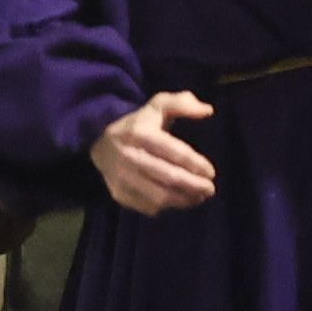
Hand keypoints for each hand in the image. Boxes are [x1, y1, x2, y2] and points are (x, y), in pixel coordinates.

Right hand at [94, 92, 219, 215]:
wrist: (100, 144)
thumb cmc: (138, 124)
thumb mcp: (157, 106)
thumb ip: (182, 103)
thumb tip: (208, 110)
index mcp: (139, 133)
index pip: (173, 151)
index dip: (195, 163)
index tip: (211, 172)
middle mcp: (128, 156)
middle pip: (168, 177)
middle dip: (194, 185)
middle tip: (210, 189)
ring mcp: (122, 178)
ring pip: (159, 196)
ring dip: (184, 200)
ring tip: (199, 197)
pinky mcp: (119, 194)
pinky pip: (148, 206)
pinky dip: (167, 207)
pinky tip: (180, 201)